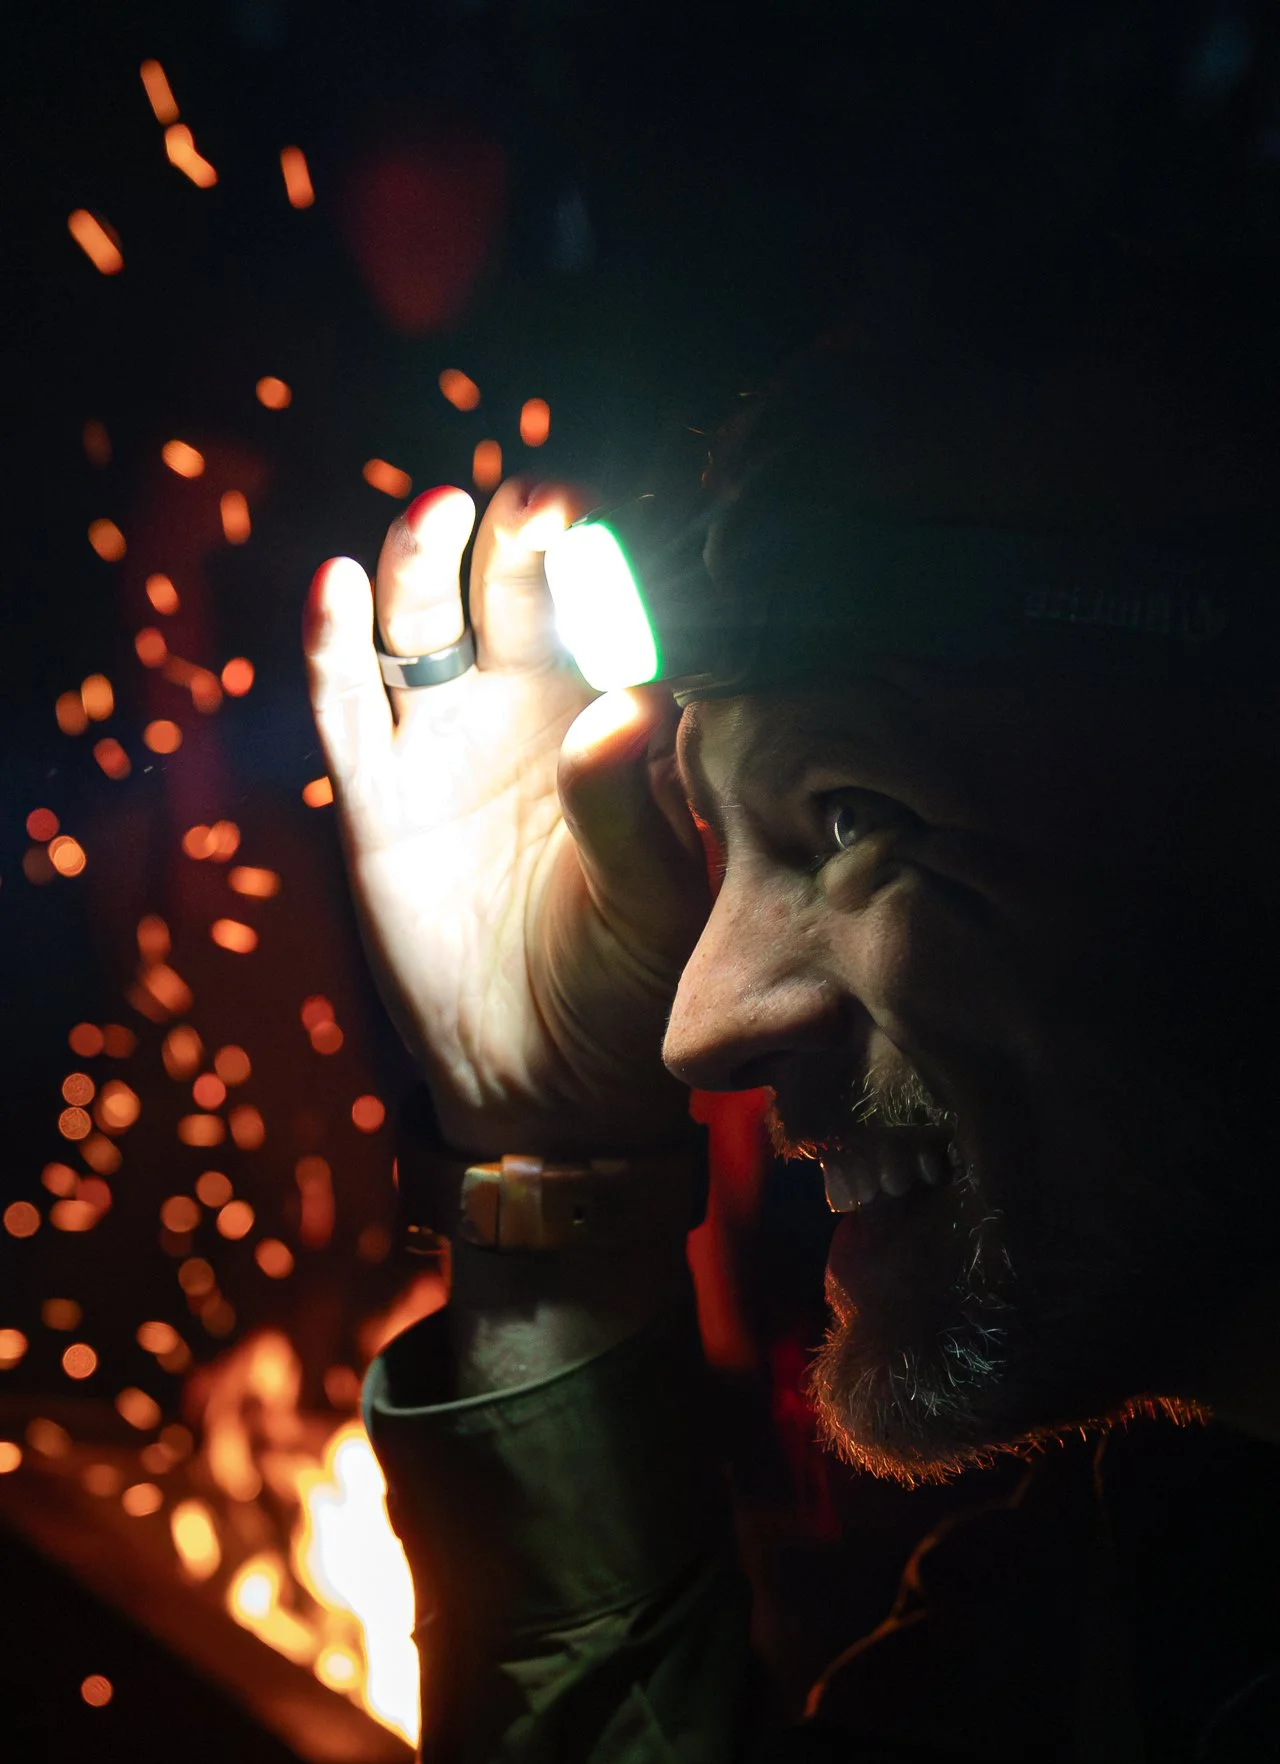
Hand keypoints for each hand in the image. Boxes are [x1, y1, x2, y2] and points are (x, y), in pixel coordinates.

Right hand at [303, 479, 708, 1155]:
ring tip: (440, 514)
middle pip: (512, 591)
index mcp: (610, 722)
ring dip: (424, 562)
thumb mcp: (654, 906)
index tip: (616, 525)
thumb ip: (633, 810)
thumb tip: (626, 709)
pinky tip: (340, 586)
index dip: (606, 561)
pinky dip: (334, 645)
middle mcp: (525, 714)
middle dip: (522, 536)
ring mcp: (444, 748)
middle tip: (542, 503)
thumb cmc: (629, 988)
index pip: (607, 614)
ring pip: (423, 625)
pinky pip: (347, 707)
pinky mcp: (377, 798)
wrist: (545, 1082)